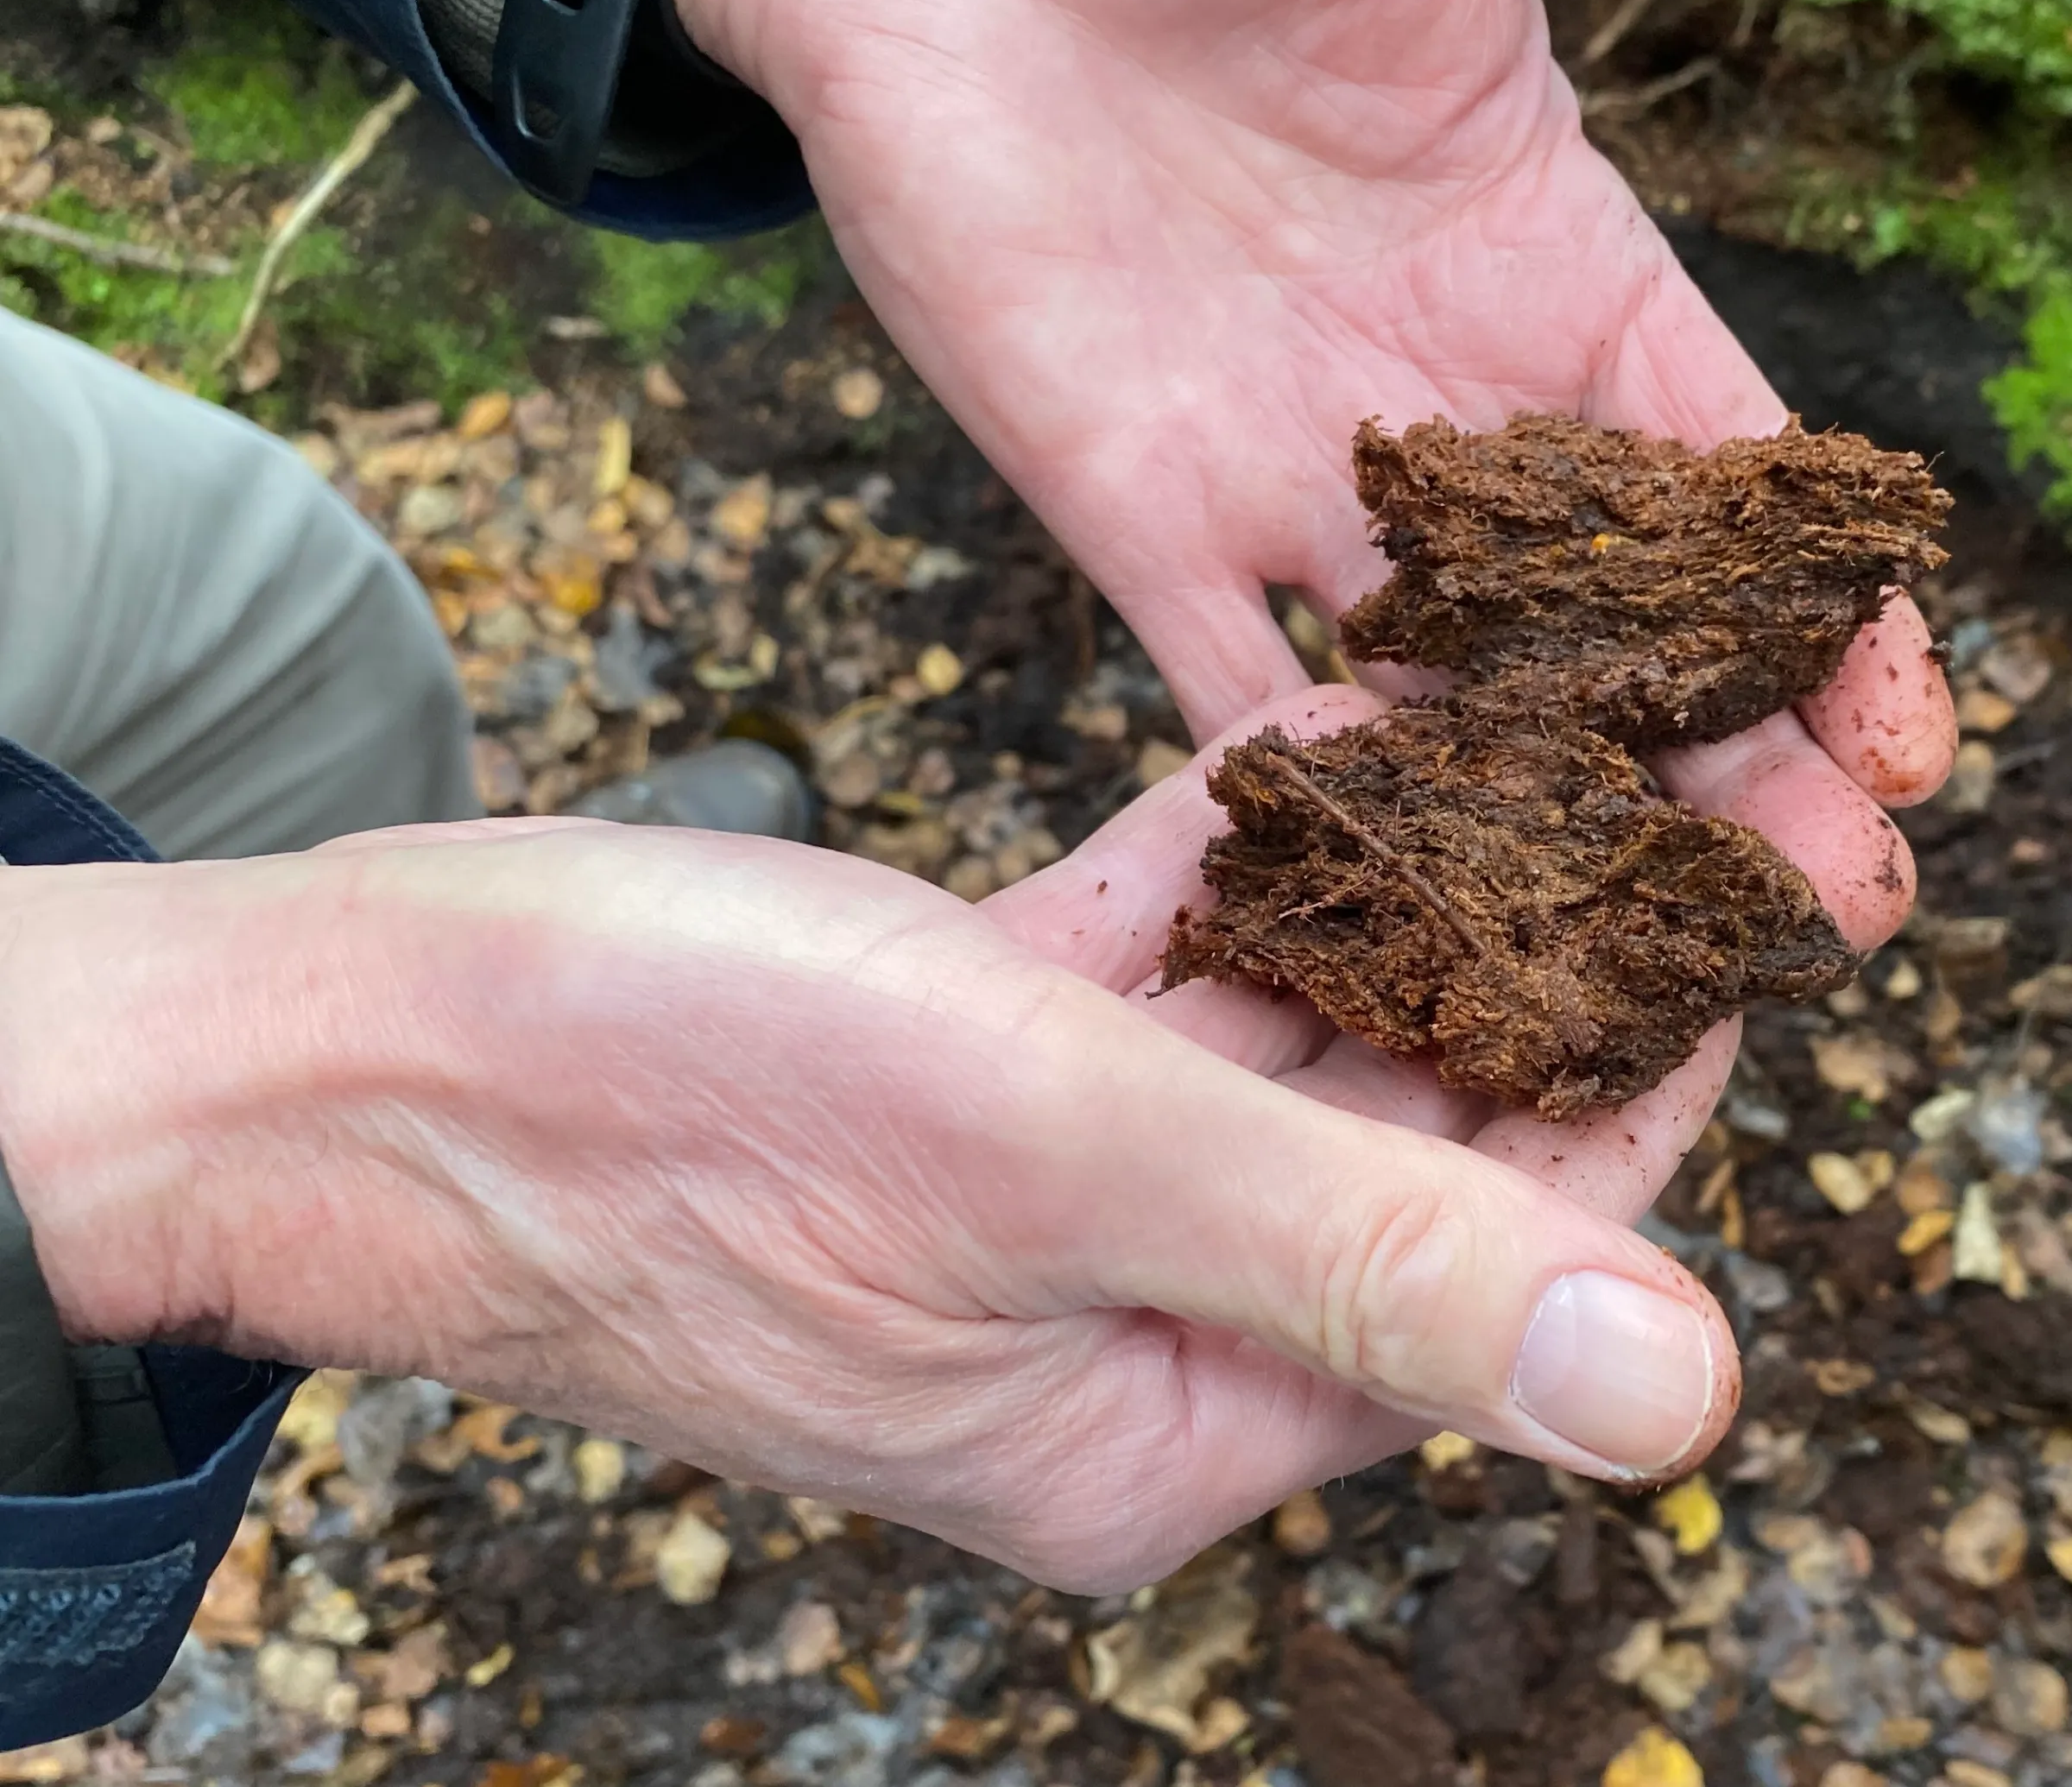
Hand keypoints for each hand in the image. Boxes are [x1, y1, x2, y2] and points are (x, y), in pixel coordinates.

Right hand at [0, 692, 1762, 1590]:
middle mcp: (1114, 1329)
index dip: (1622, 1088)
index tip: (1711, 902)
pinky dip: (1219, 864)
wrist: (355, 1044)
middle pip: (1385, 1140)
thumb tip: (1692, 1397)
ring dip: (1367, 893)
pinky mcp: (952, 1074)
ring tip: (1499, 730)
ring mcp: (1029, 1197)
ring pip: (1265, 1035)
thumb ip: (1362, 1249)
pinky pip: (1140, 966)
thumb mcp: (1045, 1153)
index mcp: (1163, 1420)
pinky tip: (1309, 738)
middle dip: (1503, 960)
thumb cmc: (659, 1101)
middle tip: (1622, 775)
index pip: (1487, 1269)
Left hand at [675, 0, 2020, 903]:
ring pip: (1445, 696)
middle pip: (1614, 629)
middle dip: (1724, 767)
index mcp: (1541, 259)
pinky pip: (1231, 692)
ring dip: (1545, 825)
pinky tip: (1393, 918)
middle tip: (1829, 914)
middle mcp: (1430, 402)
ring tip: (1649, 974)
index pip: (1726, 470)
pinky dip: (1310, 802)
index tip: (1910, 733)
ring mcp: (1279, 477)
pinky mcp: (1128, 515)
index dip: (1829, 608)